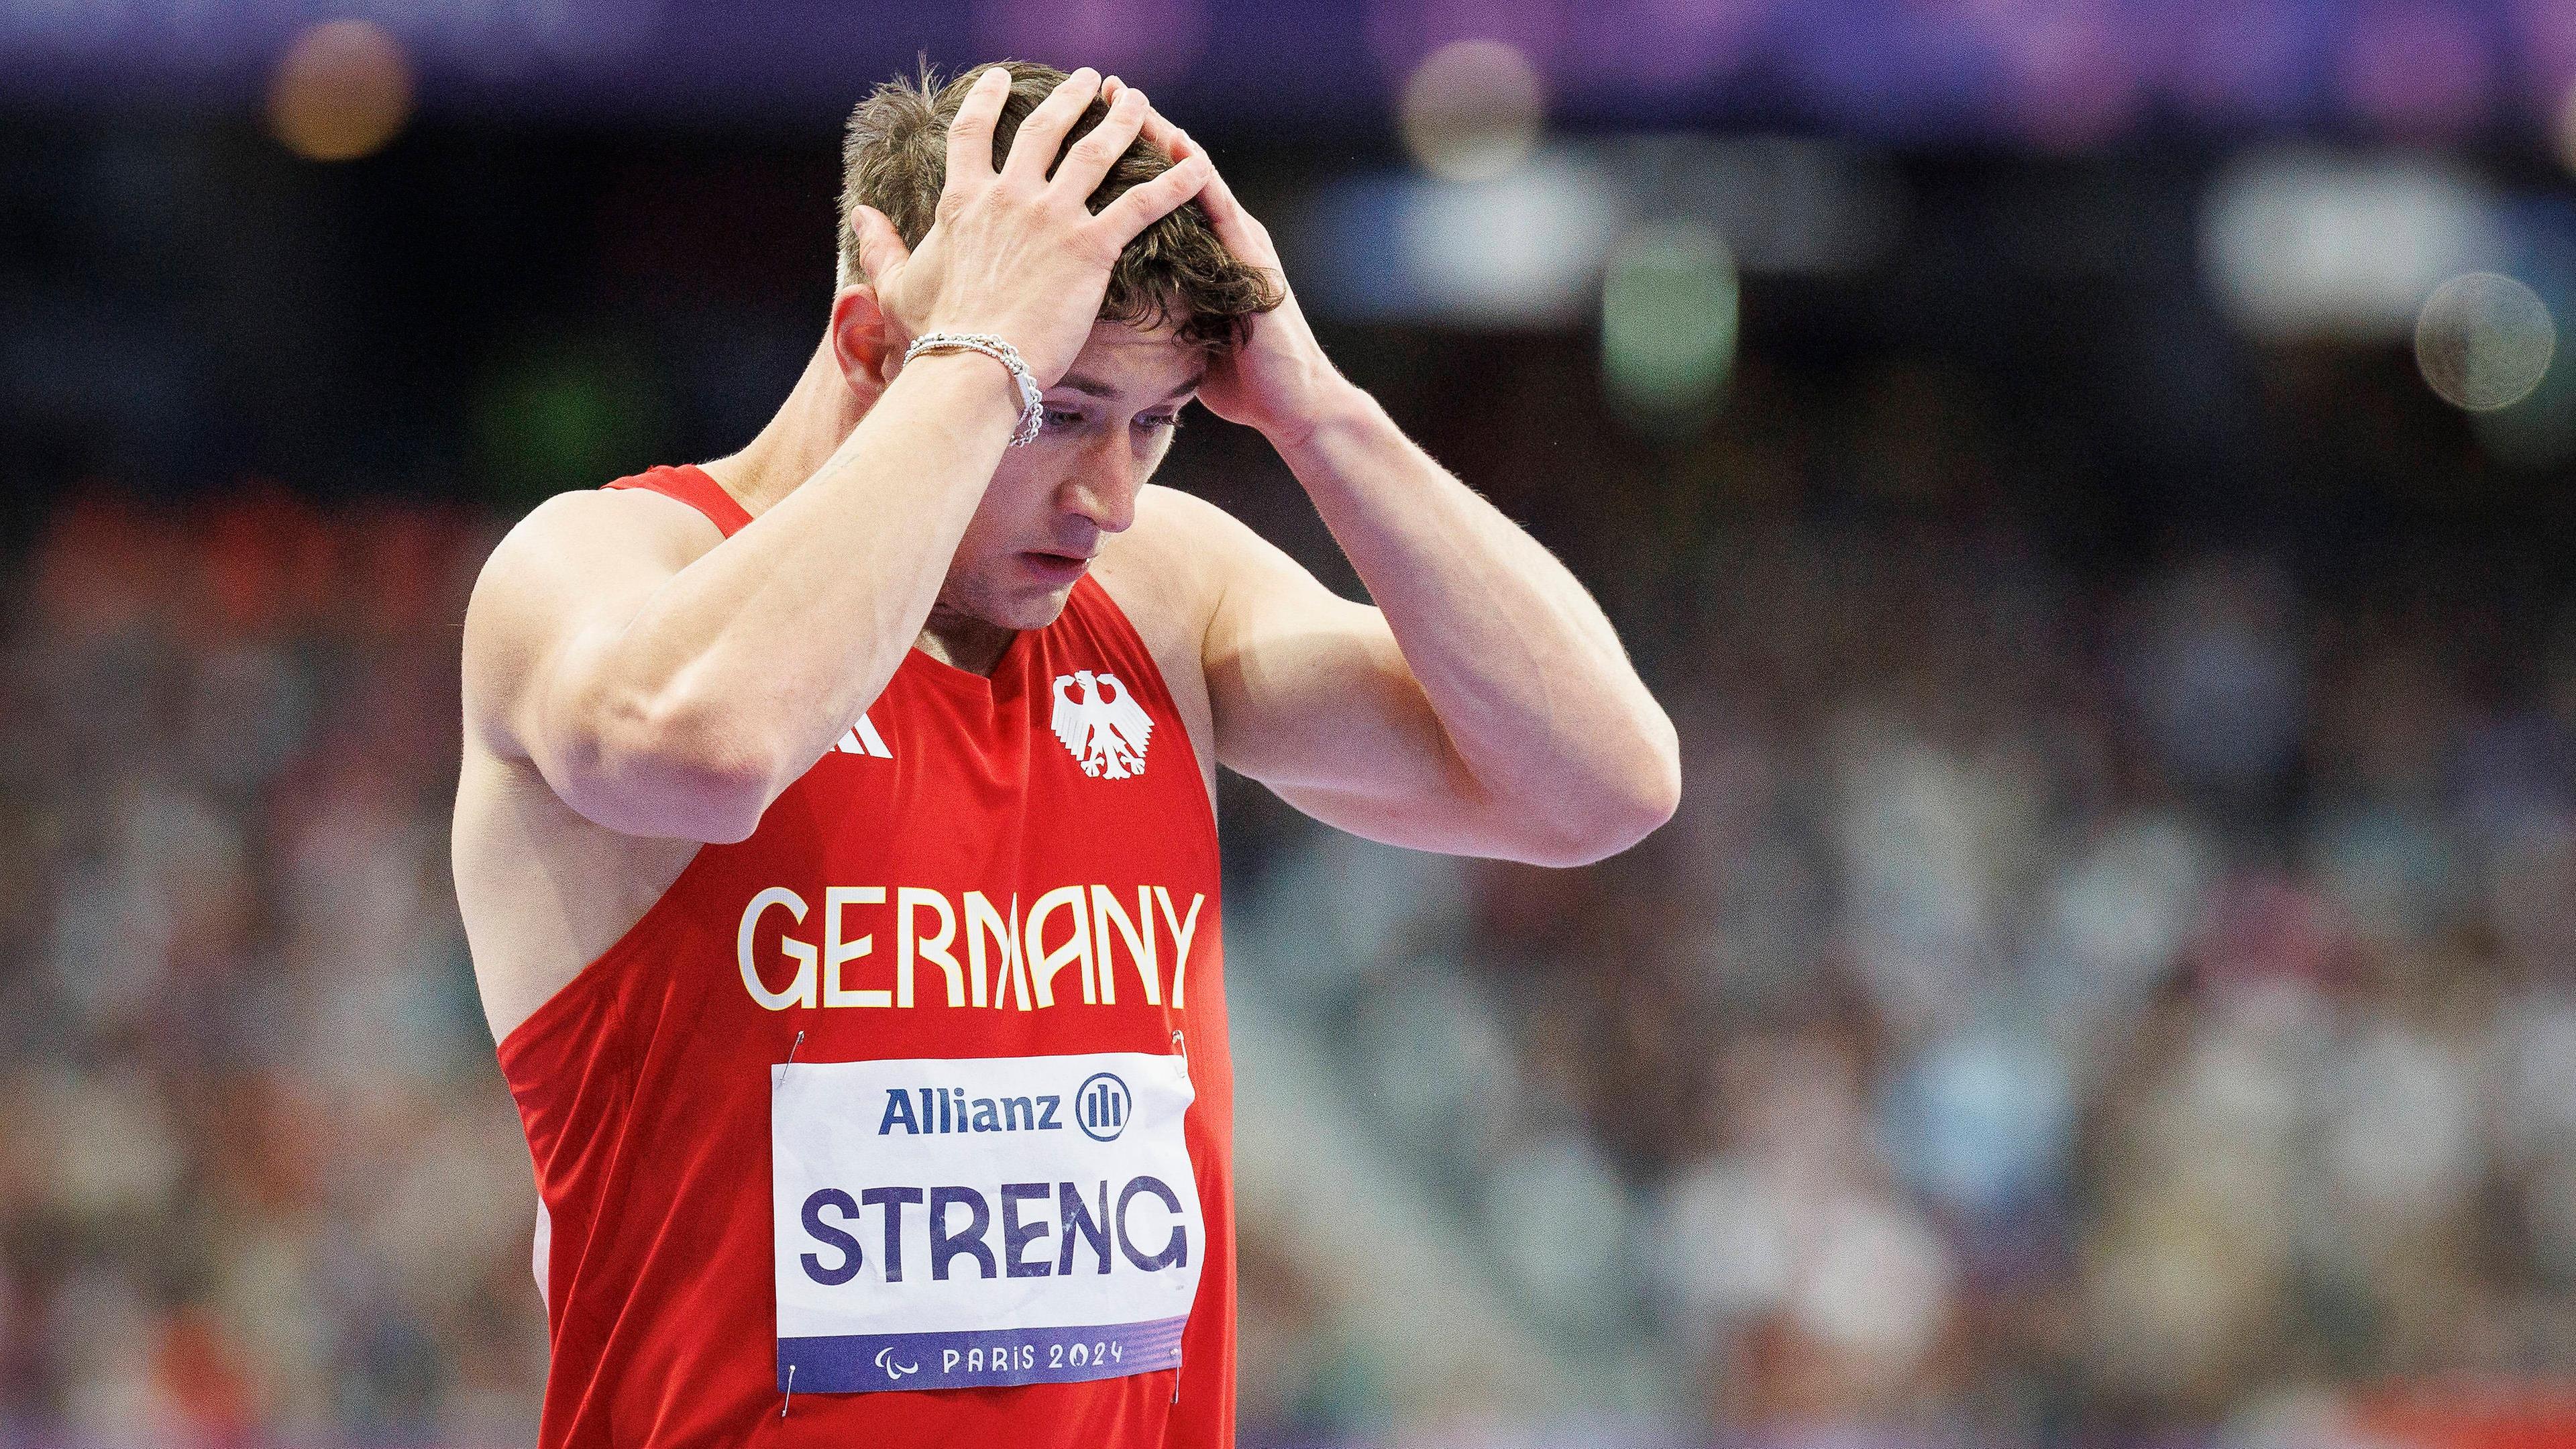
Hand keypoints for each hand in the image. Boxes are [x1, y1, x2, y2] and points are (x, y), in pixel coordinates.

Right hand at [848, 67, 1215, 387]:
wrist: (972, 366)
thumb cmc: (933, 336)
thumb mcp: (896, 286)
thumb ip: (879, 247)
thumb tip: (857, 216)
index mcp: (963, 201)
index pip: (972, 134)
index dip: (985, 100)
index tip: (999, 78)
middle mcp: (1009, 196)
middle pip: (1044, 129)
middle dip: (1069, 97)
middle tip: (1090, 78)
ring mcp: (1051, 218)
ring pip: (1095, 152)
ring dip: (1121, 121)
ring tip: (1137, 100)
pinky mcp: (1091, 248)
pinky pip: (1141, 205)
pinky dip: (1174, 182)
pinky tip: (1198, 163)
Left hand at [1104, 78, 1350, 446]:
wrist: (1295, 406)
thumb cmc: (1240, 381)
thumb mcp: (1184, 339)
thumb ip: (1159, 313)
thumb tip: (1113, 320)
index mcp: (1206, 252)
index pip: (1159, 193)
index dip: (1125, 156)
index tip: (1085, 127)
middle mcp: (1225, 236)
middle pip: (1173, 171)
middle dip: (1137, 129)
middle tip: (1101, 88)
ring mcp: (1243, 242)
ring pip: (1195, 176)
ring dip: (1166, 135)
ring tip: (1131, 101)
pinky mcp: (1254, 258)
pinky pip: (1222, 206)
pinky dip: (1198, 173)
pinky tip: (1179, 143)